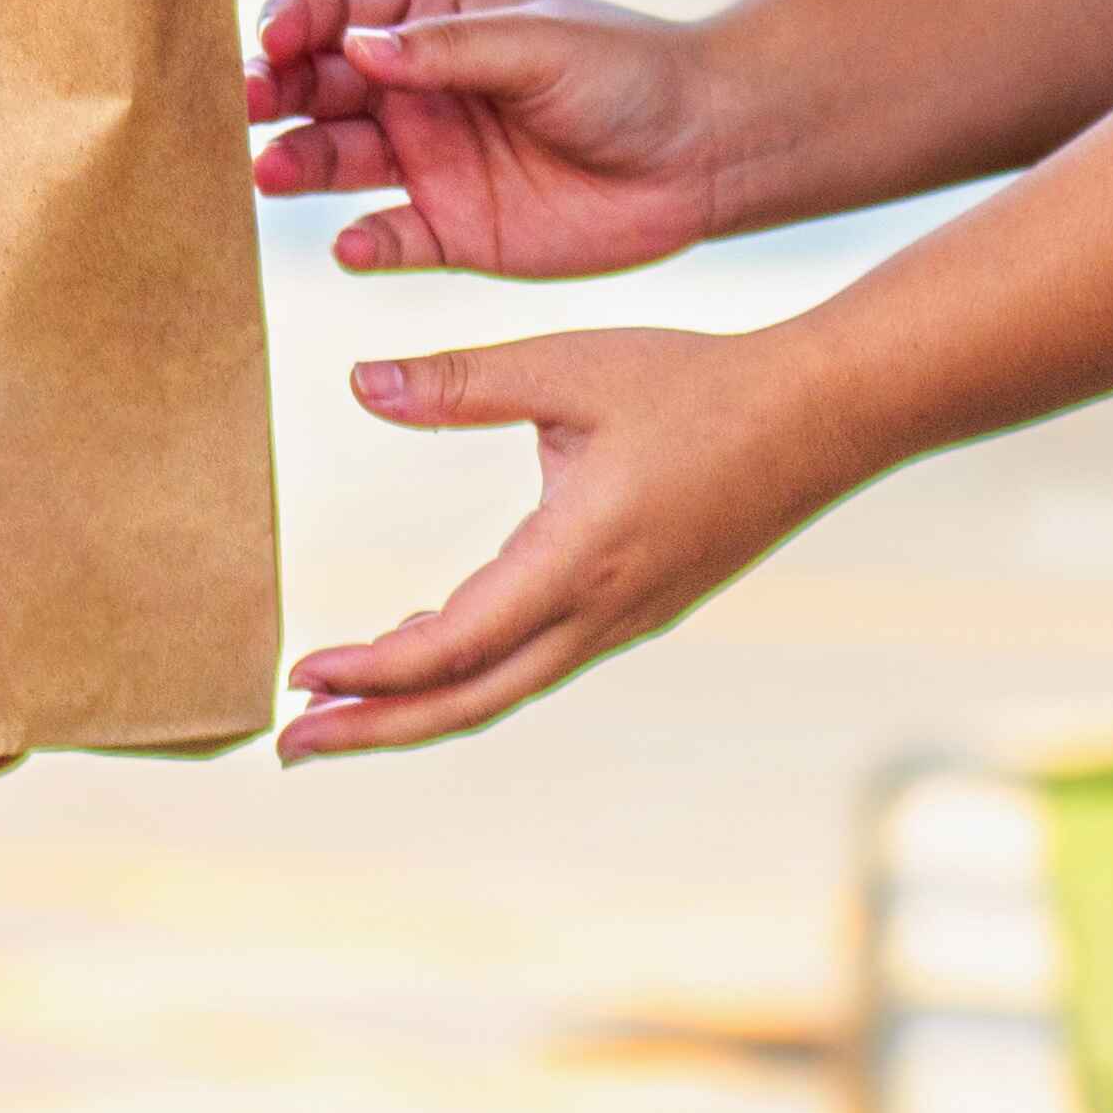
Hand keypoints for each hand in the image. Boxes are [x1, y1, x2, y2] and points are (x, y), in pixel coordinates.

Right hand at [246, 0, 738, 276]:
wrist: (705, 152)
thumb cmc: (630, 74)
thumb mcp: (540, 42)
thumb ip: (449, 48)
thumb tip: (356, 47)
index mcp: (433, 18)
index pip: (336, 8)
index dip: (295, 19)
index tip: (272, 39)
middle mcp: (416, 88)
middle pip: (317, 85)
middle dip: (273, 92)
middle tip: (244, 106)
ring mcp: (429, 159)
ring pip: (335, 160)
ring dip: (296, 164)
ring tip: (270, 174)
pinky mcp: (453, 230)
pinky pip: (389, 238)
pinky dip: (363, 243)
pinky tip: (352, 243)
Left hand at [281, 329, 872, 758]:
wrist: (824, 414)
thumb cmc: (697, 382)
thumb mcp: (570, 367)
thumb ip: (459, 380)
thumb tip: (357, 382)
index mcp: (577, 560)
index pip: (451, 646)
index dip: (369, 672)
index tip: (298, 677)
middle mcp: (600, 612)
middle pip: (467, 702)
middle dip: (372, 730)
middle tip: (288, 746)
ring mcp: (625, 621)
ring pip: (504, 689)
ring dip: (418, 708)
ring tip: (341, 712)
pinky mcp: (639, 609)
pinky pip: (537, 661)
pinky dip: (471, 671)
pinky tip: (428, 644)